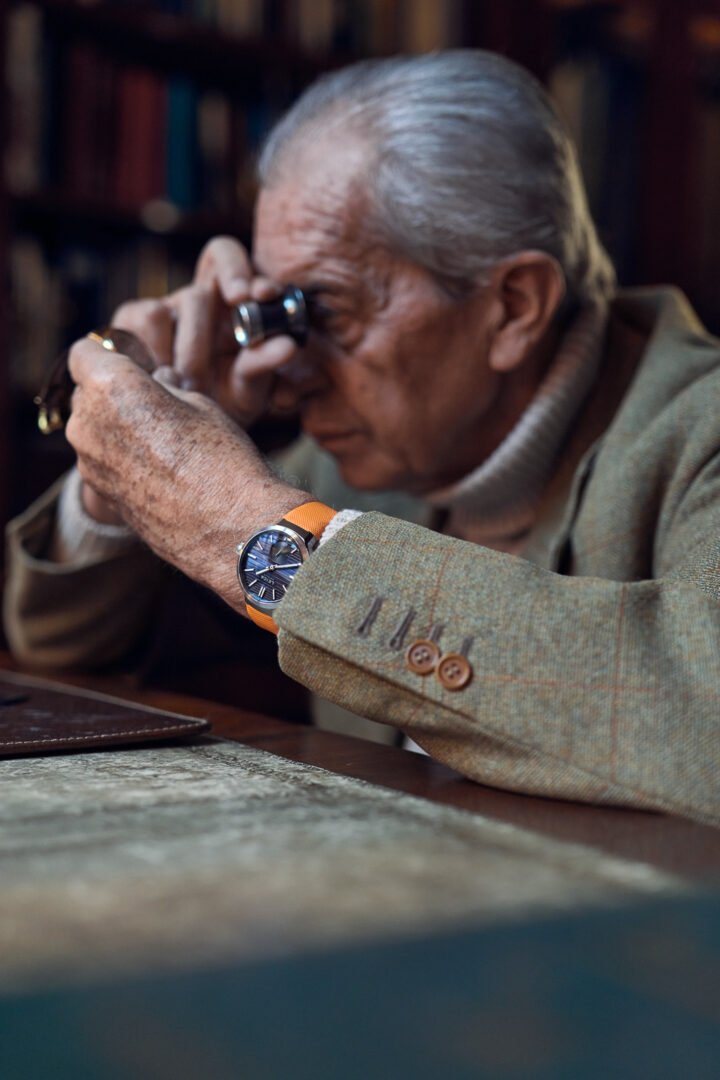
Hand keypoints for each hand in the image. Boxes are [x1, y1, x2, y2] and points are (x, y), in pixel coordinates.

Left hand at [66, 336, 310, 612]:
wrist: (230, 527)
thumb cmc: (222, 458)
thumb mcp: (200, 402)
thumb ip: (165, 386)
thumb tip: (158, 379)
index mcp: (110, 386)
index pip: (84, 351)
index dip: (110, 353)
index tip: (136, 363)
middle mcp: (87, 422)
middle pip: (87, 392)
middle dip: (114, 391)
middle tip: (158, 403)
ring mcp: (89, 462)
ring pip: (93, 428)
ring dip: (118, 427)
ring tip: (165, 442)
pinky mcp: (100, 492)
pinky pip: (103, 460)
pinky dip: (122, 458)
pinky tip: (162, 471)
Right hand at [111, 235, 299, 427]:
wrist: (190, 432)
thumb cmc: (228, 401)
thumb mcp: (251, 387)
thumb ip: (265, 363)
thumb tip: (286, 345)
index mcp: (227, 296)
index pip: (223, 254)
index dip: (234, 268)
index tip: (248, 296)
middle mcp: (193, 298)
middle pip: (194, 294)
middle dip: (200, 341)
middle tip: (203, 377)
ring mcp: (158, 312)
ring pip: (155, 314)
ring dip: (170, 362)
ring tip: (187, 390)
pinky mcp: (124, 327)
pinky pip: (127, 335)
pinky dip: (147, 364)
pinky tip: (161, 383)